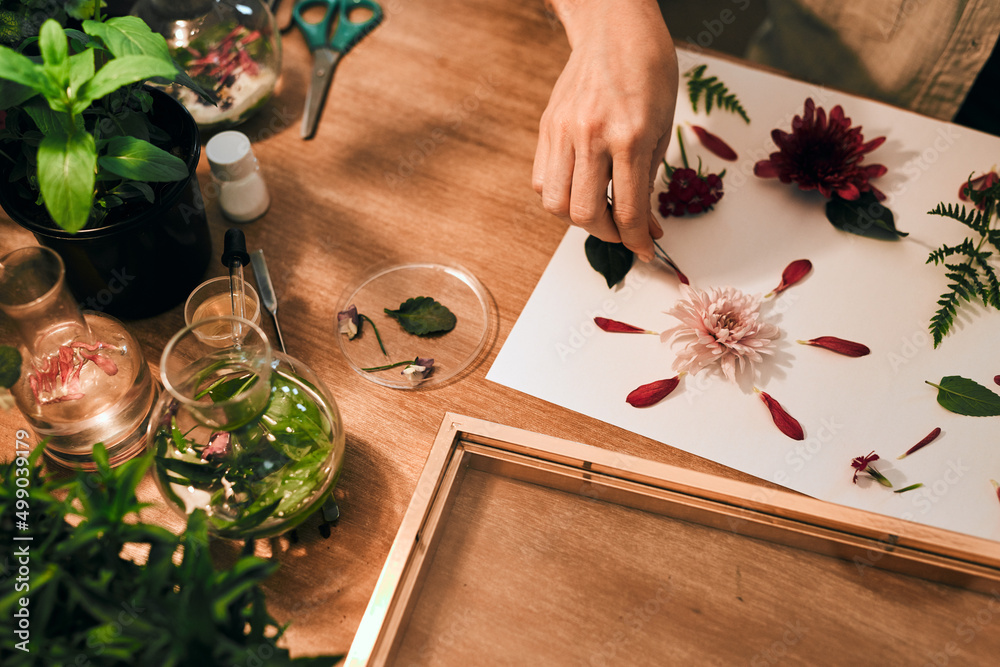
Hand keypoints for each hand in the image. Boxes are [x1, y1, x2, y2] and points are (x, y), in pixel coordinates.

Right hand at [533, 0, 677, 261]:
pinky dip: (559, 195)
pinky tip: (579, 186)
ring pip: (555, 204)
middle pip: (585, 215)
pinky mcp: (546, 128)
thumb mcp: (660, 128)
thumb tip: (643, 224)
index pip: (627, 209)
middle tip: (622, 231)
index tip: (644, 250)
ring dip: (578, 218)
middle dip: (607, 234)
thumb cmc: (648, 72)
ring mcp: (563, 132)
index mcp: (629, 137)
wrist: (615, 28)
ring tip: (599, 209)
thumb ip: (647, 179)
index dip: (636, 241)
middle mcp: (591, 136)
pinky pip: (541, 180)